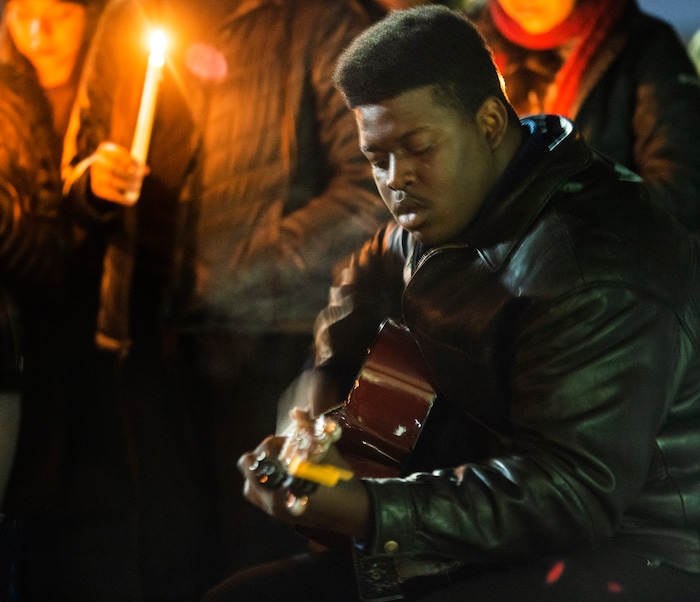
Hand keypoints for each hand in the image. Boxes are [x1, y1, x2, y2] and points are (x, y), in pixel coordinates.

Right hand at [89, 141, 149, 204]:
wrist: (100, 174)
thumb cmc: (118, 163)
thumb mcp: (126, 159)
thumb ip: (135, 163)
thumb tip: (146, 170)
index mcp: (105, 150)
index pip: (118, 155)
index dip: (130, 162)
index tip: (140, 168)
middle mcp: (97, 162)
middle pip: (114, 168)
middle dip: (130, 174)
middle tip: (140, 179)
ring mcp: (95, 175)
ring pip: (112, 181)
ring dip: (128, 185)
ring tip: (137, 187)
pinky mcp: (97, 188)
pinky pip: (110, 194)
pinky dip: (122, 198)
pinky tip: (131, 200)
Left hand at [239, 433, 369, 539]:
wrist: (354, 512)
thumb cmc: (340, 482)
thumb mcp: (326, 452)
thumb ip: (308, 429)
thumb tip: (296, 411)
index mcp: (280, 487)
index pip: (254, 463)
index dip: (268, 446)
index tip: (284, 441)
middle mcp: (272, 502)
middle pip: (248, 474)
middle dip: (261, 457)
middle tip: (281, 450)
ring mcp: (275, 512)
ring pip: (251, 488)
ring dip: (261, 472)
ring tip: (281, 462)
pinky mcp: (281, 517)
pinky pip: (262, 498)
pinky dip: (267, 484)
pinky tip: (287, 475)